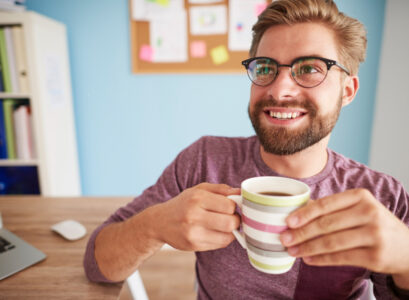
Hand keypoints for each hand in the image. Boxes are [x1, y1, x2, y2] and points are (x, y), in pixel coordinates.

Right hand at [154, 183, 240, 251]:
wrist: (159, 222)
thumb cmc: (184, 203)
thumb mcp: (199, 190)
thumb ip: (221, 189)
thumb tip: (241, 192)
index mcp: (197, 198)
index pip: (229, 205)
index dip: (235, 206)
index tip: (232, 206)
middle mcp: (194, 215)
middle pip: (230, 223)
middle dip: (236, 220)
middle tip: (232, 217)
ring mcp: (193, 232)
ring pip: (227, 236)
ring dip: (231, 231)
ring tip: (225, 225)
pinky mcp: (193, 245)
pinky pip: (219, 244)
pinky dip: (223, 239)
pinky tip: (216, 232)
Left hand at [280, 189, 408, 285]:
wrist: (404, 247)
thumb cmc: (372, 223)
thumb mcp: (357, 208)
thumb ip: (330, 208)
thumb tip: (297, 211)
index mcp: (361, 196)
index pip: (326, 204)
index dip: (304, 213)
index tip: (288, 221)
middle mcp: (369, 213)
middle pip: (327, 224)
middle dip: (302, 233)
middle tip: (285, 239)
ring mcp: (374, 235)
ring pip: (332, 242)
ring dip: (308, 248)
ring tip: (292, 251)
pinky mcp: (376, 256)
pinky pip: (341, 258)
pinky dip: (322, 259)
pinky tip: (309, 259)